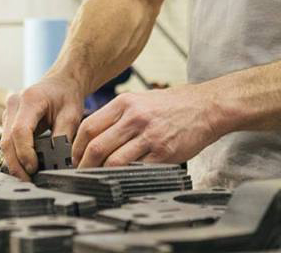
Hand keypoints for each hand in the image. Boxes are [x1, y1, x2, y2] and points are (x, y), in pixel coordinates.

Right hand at [0, 72, 84, 179]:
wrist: (62, 83)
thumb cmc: (67, 95)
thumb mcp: (71, 115)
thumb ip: (62, 138)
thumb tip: (55, 163)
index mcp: (30, 99)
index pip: (20, 131)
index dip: (25, 153)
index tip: (35, 168)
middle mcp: (14, 103)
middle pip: (8, 140)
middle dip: (17, 164)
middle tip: (29, 180)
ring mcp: (8, 111)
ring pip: (4, 143)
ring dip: (15, 162)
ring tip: (29, 177)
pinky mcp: (8, 119)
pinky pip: (7, 141)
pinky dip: (15, 155)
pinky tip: (26, 166)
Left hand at [72, 84, 220, 167]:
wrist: (205, 106)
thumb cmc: (173, 104)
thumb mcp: (141, 99)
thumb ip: (118, 116)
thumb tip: (93, 137)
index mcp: (125, 102)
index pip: (89, 127)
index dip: (76, 148)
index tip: (74, 158)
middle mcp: (134, 117)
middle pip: (96, 147)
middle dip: (84, 166)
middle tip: (81, 175)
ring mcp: (149, 136)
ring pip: (113, 162)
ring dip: (101, 175)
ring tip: (99, 181)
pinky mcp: (162, 153)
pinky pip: (136, 170)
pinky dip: (126, 177)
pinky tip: (123, 179)